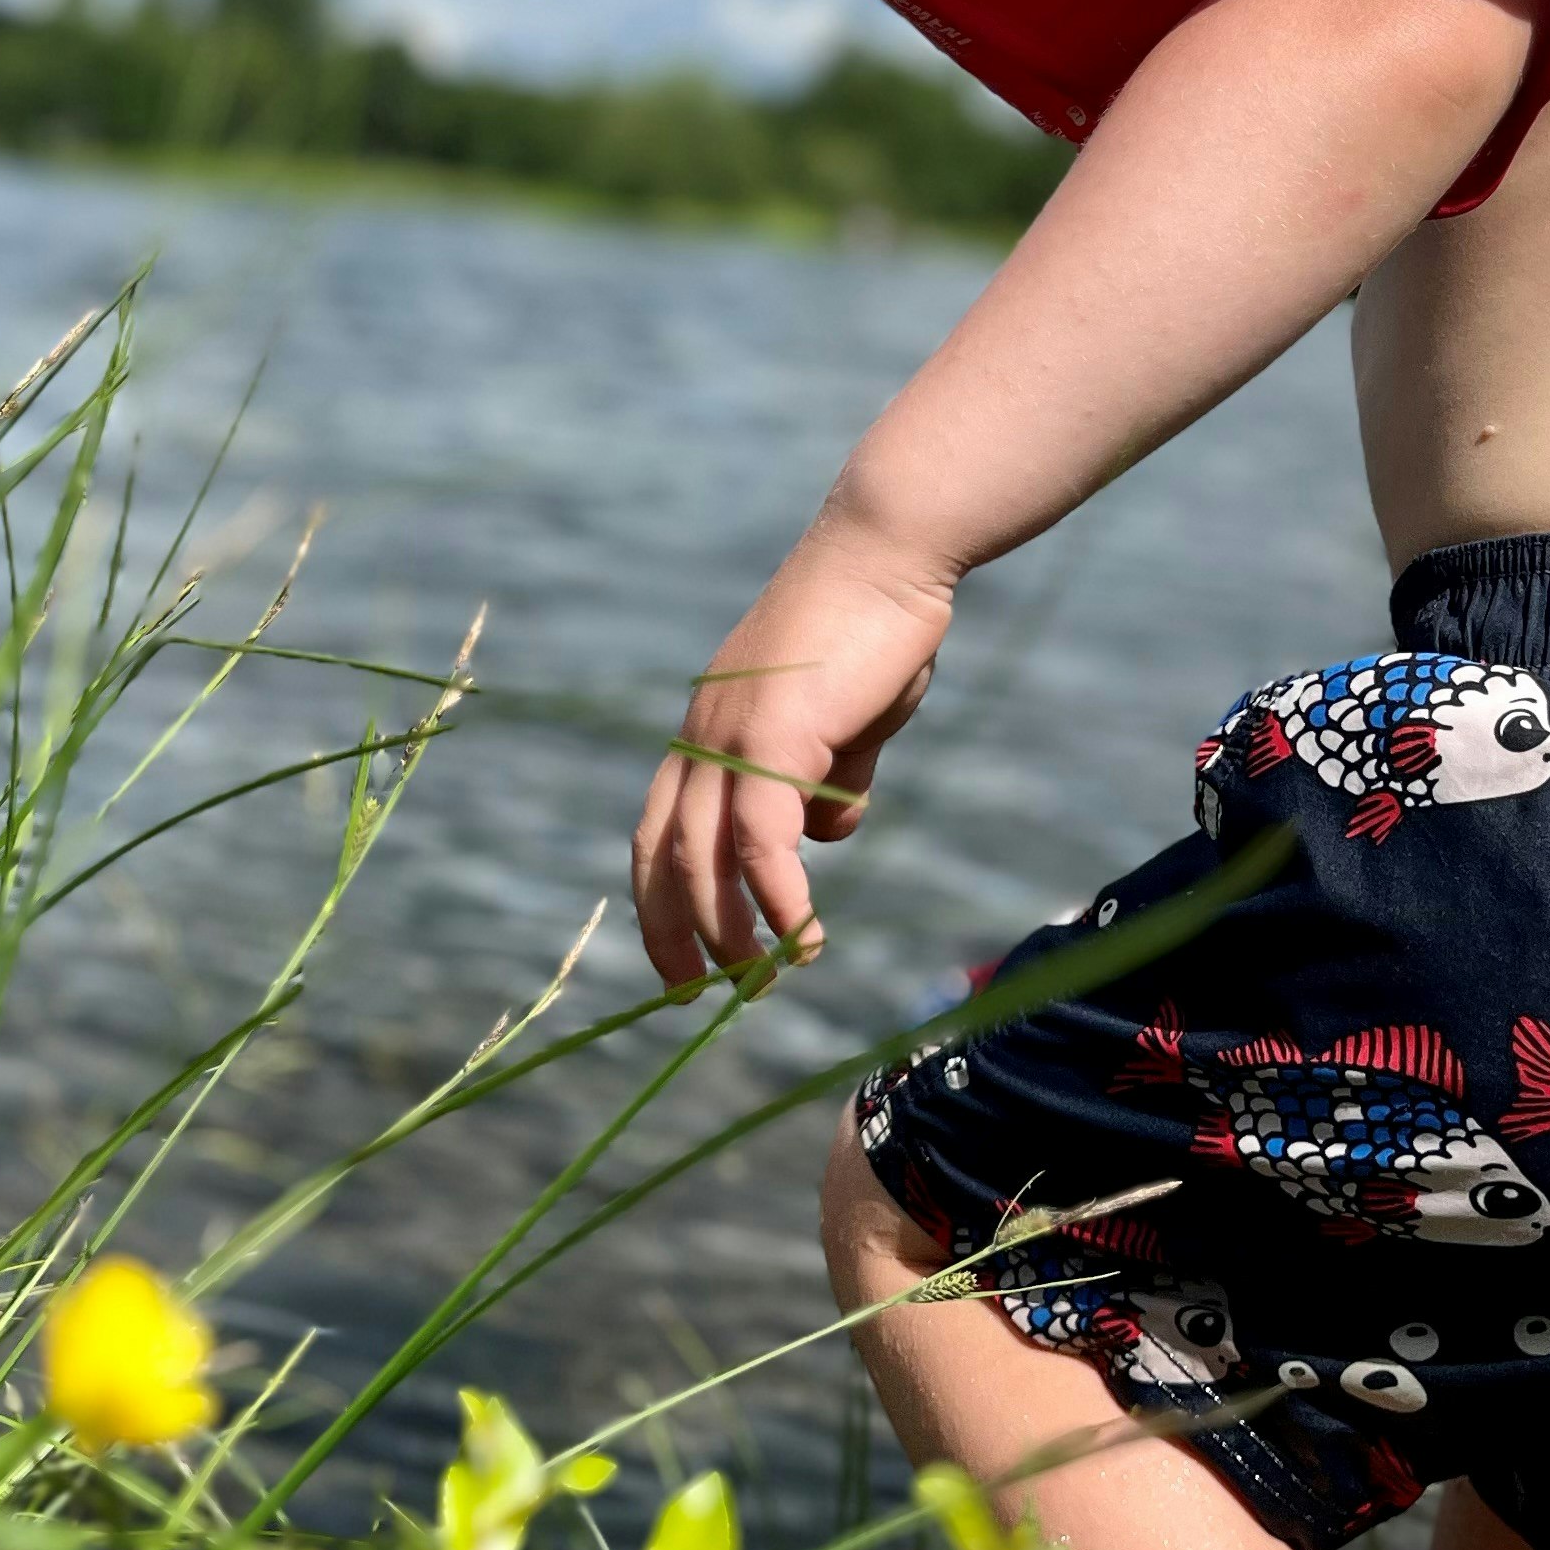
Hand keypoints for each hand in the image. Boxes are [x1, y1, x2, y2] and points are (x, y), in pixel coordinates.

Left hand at [630, 530, 950, 990]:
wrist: (889, 552)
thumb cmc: (875, 629)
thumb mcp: (847, 723)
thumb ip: (831, 780)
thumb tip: (826, 837)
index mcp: (706, 732)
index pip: (660, 833)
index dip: (663, 903)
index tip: (682, 963)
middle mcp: (701, 735)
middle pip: (662, 857)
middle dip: (676, 936)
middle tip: (702, 997)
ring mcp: (729, 734)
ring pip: (705, 860)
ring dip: (731, 932)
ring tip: (764, 982)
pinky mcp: (774, 734)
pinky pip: (761, 840)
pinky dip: (779, 898)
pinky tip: (804, 935)